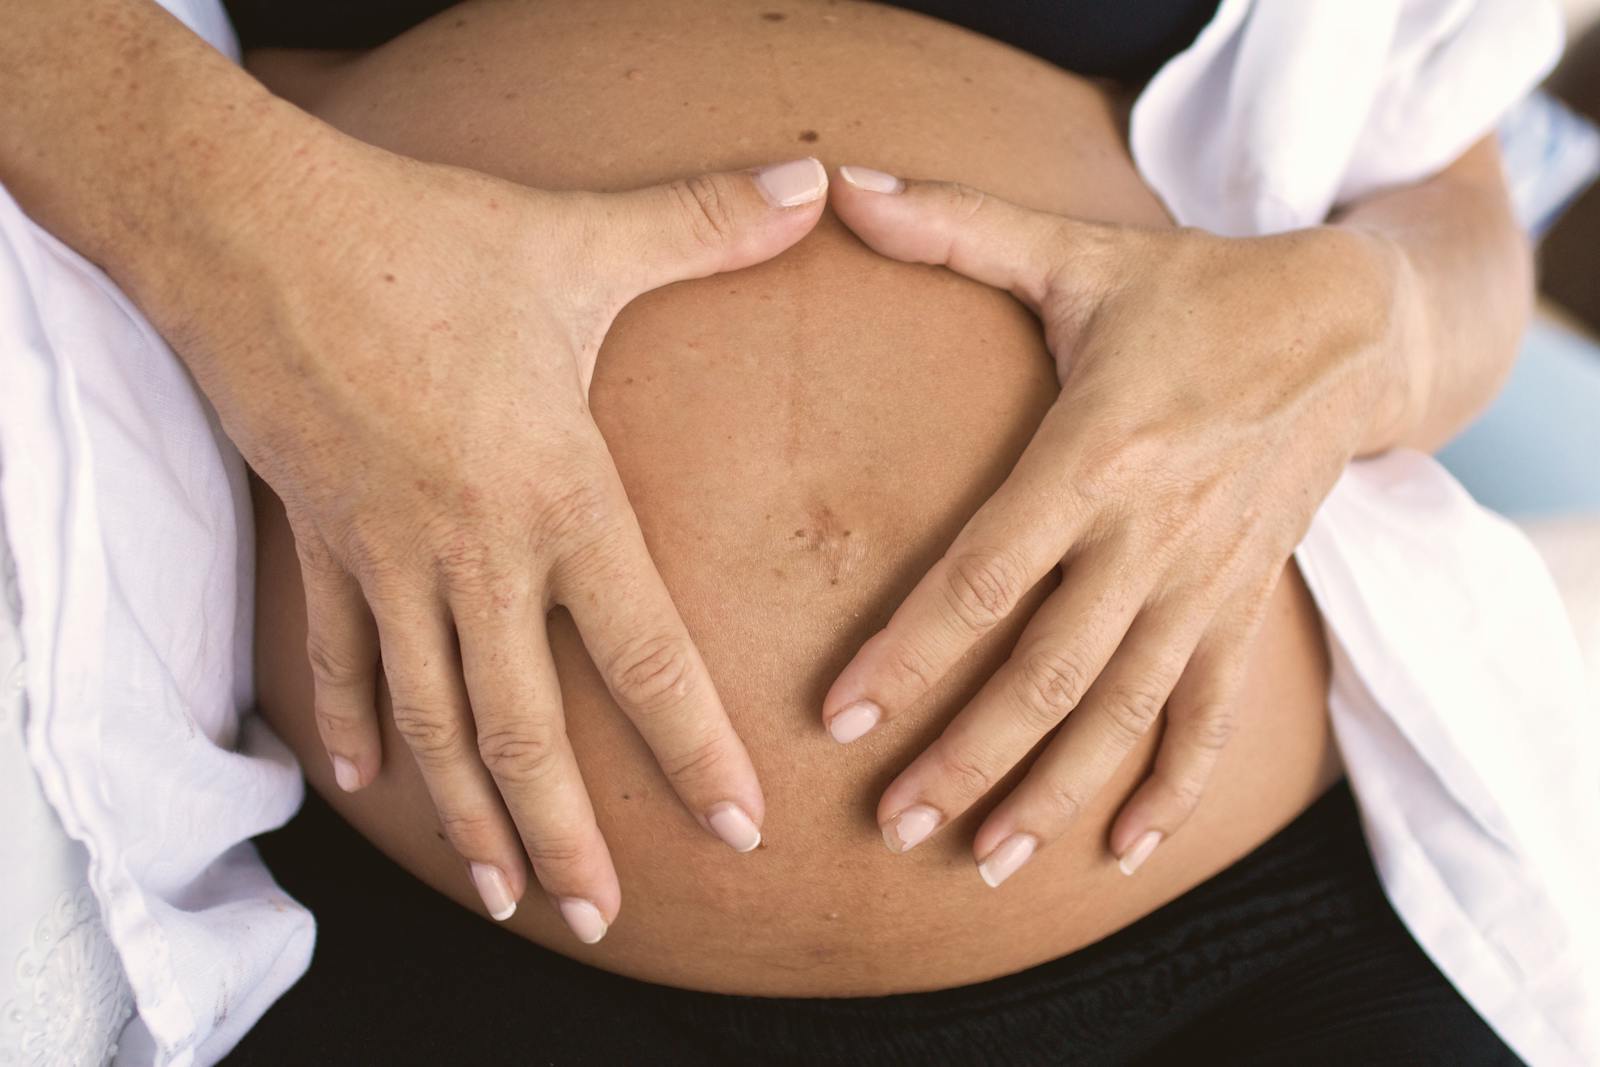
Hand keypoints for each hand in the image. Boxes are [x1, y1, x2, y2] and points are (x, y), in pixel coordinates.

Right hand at [158, 130, 828, 938]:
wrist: (249, 228)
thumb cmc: (421, 240)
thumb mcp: (576, 241)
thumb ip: (701, 228)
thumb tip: (809, 182)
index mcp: (556, 495)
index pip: (643, 654)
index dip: (695, 750)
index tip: (737, 831)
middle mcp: (473, 552)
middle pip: (523, 729)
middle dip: (567, 836)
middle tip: (601, 919)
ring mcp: (385, 559)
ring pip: (429, 720)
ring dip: (466, 816)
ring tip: (499, 896)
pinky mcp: (320, 542)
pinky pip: (338, 656)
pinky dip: (349, 722)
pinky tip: (361, 782)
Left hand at [821, 165, 1405, 883]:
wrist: (1346, 327)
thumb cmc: (1189, 293)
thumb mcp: (1078, 254)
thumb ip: (957, 229)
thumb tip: (843, 187)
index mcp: (1096, 451)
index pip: (985, 576)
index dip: (909, 654)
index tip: (839, 720)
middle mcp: (1151, 533)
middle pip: (1049, 671)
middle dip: (968, 757)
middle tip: (894, 824)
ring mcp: (1207, 580)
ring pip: (1126, 712)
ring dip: (1055, 792)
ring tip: (985, 862)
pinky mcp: (1245, 604)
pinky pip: (1214, 714)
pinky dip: (1175, 786)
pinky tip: (1125, 849)